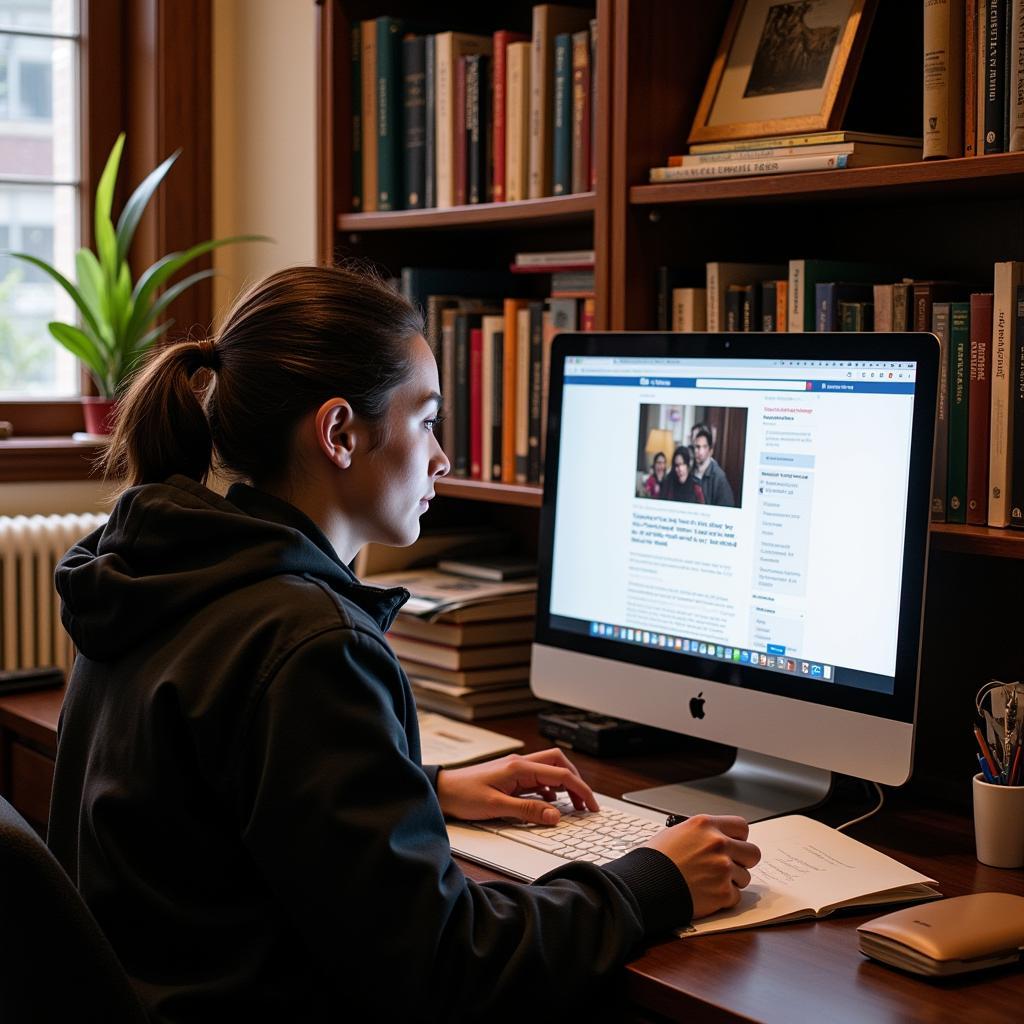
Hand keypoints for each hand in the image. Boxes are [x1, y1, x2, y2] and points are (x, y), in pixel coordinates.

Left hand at [436, 748, 599, 824]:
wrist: (442, 790)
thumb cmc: (463, 795)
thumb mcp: (497, 807)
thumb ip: (528, 811)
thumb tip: (555, 815)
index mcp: (519, 767)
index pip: (560, 774)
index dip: (580, 789)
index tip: (591, 805)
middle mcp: (520, 764)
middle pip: (559, 764)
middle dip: (576, 781)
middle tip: (585, 803)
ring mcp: (515, 769)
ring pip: (550, 770)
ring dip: (564, 785)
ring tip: (573, 805)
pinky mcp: (510, 777)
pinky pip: (538, 779)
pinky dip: (550, 789)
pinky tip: (549, 803)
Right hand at [644, 814, 760, 919]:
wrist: (643, 885)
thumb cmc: (654, 860)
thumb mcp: (676, 833)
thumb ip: (701, 835)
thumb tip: (716, 839)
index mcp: (705, 825)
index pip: (741, 826)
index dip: (738, 838)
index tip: (733, 845)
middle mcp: (717, 843)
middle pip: (752, 853)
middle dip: (743, 861)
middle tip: (728, 867)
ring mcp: (722, 868)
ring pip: (744, 877)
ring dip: (731, 881)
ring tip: (709, 882)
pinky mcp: (722, 893)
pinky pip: (736, 896)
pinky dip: (723, 899)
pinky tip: (706, 894)